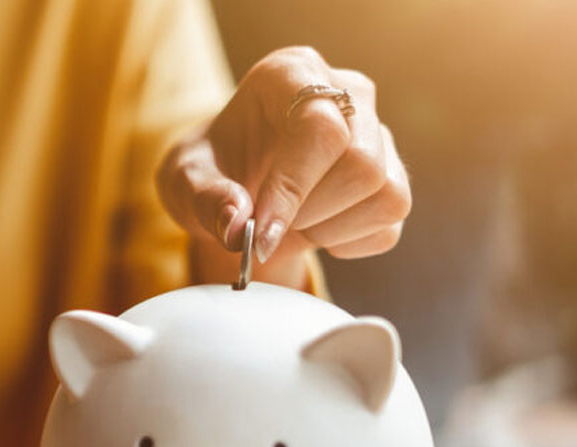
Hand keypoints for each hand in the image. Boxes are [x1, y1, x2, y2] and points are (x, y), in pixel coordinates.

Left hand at [157, 47, 410, 283]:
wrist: (235, 188)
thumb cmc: (211, 171)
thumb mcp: (184, 181)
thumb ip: (203, 199)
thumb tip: (237, 225)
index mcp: (291, 73)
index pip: (319, 126)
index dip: (294, 186)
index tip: (261, 231)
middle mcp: (347, 92)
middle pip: (362, 163)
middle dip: (309, 210)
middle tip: (268, 221)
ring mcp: (377, 133)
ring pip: (386, 193)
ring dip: (329, 228)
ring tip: (291, 221)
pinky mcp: (392, 175)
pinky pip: (389, 224)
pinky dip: (348, 243)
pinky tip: (315, 229)